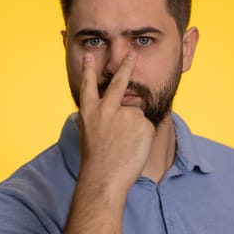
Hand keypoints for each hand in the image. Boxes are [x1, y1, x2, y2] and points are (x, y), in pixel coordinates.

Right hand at [77, 51, 154, 192]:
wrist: (103, 179)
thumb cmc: (95, 162)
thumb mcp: (90, 134)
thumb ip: (100, 118)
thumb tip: (115, 110)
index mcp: (89, 112)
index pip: (88, 85)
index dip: (88, 69)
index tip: (89, 56)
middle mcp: (106, 108)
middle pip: (119, 82)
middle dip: (126, 66)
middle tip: (132, 54)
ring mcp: (124, 114)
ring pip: (136, 113)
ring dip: (134, 127)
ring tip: (124, 146)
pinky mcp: (141, 122)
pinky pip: (146, 125)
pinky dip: (143, 136)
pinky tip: (133, 148)